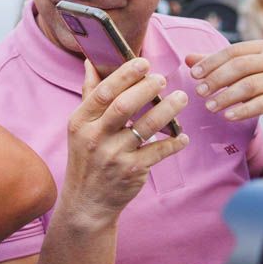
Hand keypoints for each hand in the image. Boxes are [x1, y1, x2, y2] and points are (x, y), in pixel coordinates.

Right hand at [61, 59, 190, 229]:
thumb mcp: (80, 128)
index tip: (143, 62)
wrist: (87, 201)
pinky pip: (159, 151)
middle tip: (163, 79)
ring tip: (181, 98)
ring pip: (146, 127)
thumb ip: (88, 95)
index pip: (103, 92)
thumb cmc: (86, 158)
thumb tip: (91, 63)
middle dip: (147, 88)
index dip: (125, 74)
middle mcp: (94, 137)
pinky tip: (182, 136)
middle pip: (124, 106)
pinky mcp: (132, 171)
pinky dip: (174, 142)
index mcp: (80, 122)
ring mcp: (113, 155)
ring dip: (168, 110)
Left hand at [186, 39, 262, 135]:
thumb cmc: (260, 86)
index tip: (193, 75)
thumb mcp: (238, 74)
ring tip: (209, 107)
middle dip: (217, 79)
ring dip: (226, 96)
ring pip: (251, 85)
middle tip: (199, 92)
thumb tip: (188, 59)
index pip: (233, 51)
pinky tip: (228, 116)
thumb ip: (216, 65)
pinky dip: (243, 110)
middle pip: (241, 66)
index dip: (211, 62)